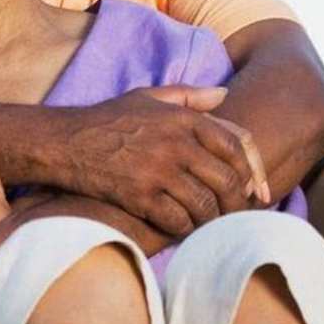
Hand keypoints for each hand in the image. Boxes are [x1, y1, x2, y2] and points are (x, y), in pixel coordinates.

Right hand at [59, 85, 269, 234]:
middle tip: (236, 216)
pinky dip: (185, 229)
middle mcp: (176, 142)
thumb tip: (224, 94)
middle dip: (238, 203)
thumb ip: (189, 95)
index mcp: (183, 117)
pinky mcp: (140, 195)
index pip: (237, 144)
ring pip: (206, 205)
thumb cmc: (107, 120)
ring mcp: (158, 170)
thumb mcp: (147, 97)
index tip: (258, 191)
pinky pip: (179, 221)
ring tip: (209, 225)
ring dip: (212, 220)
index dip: (254, 170)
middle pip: (228, 180)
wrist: (65, 142)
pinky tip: (181, 228)